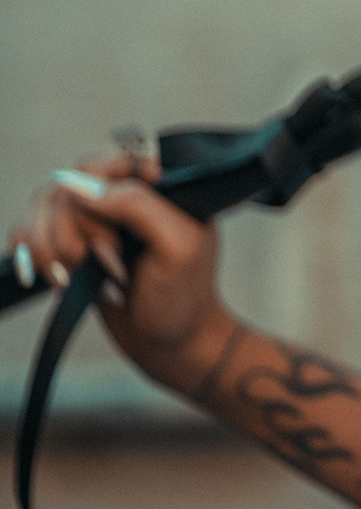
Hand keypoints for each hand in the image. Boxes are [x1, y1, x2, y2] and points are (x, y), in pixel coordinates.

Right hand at [8, 153, 230, 393]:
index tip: (112, 232)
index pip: (112, 161)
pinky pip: (29, 231)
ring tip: (74, 278)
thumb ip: (136, 205)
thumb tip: (77, 184)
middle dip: (76, 229)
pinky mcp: (71, 248)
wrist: (169, 347)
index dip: (100, 190)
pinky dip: (31, 252)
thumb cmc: (183, 298)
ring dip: (52, 246)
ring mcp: (95, 223)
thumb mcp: (176, 246)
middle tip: (104, 262)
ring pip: (44, 206)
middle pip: (70, 184)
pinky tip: (50, 277)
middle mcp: (124, 197)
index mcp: (159, 186)